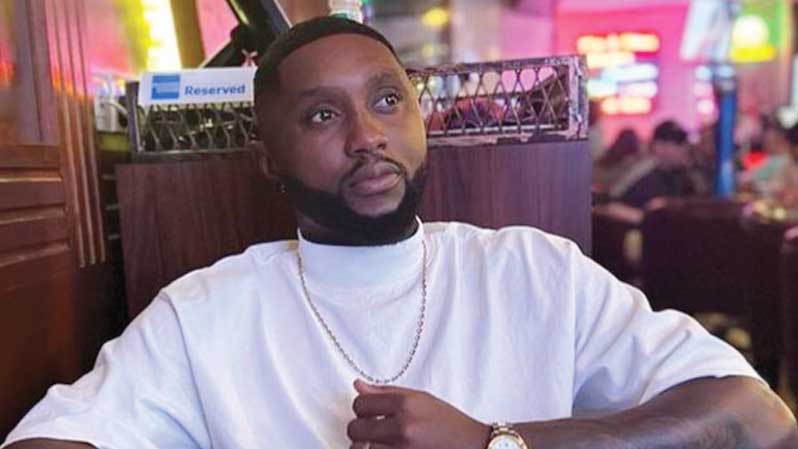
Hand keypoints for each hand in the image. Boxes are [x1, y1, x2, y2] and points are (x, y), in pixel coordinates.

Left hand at [347, 379, 490, 448]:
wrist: (471, 445)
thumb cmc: (448, 423)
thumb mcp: (420, 399)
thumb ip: (386, 393)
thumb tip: (358, 385)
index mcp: (405, 405)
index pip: (360, 404)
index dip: (362, 409)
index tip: (369, 412)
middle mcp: (402, 428)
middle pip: (355, 429)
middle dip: (360, 430)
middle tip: (372, 430)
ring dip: (365, 446)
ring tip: (379, 442)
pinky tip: (386, 448)